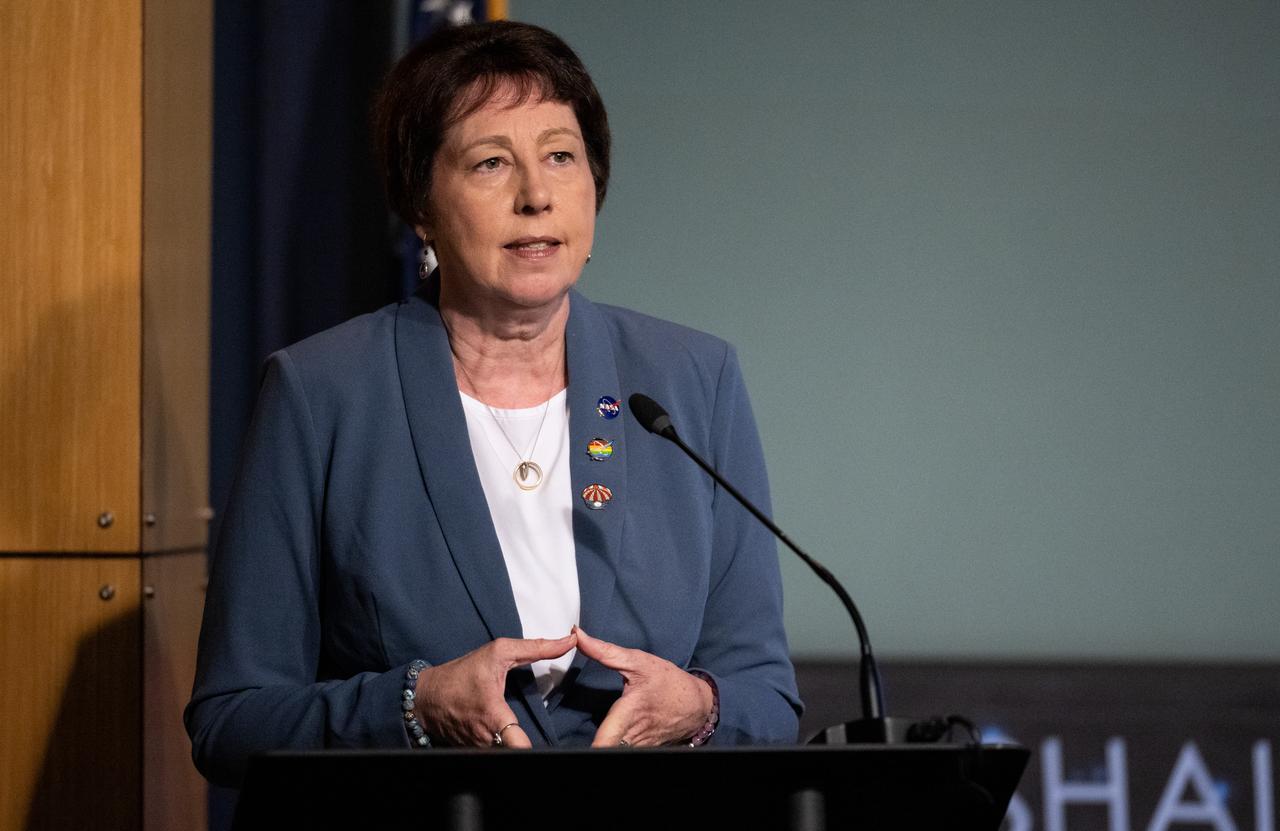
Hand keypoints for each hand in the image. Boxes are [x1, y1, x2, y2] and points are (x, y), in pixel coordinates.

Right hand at [414, 633, 576, 746]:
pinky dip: (500, 746)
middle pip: (518, 750)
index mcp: (494, 716)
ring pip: (507, 753)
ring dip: (514, 743)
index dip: (534, 748)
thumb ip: (537, 648)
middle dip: (529, 741)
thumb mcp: (499, 652)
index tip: (550, 744)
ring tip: (520, 731)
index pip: (520, 747)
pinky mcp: (473, 754)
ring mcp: (478, 750)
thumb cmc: (463, 673)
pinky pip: (494, 753)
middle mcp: (486, 739)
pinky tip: (501, 734)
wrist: (426, 696)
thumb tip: (568, 641)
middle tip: (542, 733)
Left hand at [574, 626, 712, 746]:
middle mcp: (631, 734)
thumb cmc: (668, 682)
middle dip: (590, 745)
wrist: (697, 705)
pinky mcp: (640, 750)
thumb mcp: (639, 661)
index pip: (605, 740)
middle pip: (604, 748)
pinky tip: (605, 739)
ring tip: (580, 740)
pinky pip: (620, 750)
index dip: (593, 746)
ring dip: (600, 744)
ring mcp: (637, 746)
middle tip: (564, 743)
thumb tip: (578, 636)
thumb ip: (605, 651)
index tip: (568, 747)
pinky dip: (611, 745)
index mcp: (629, 712)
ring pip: (612, 750)